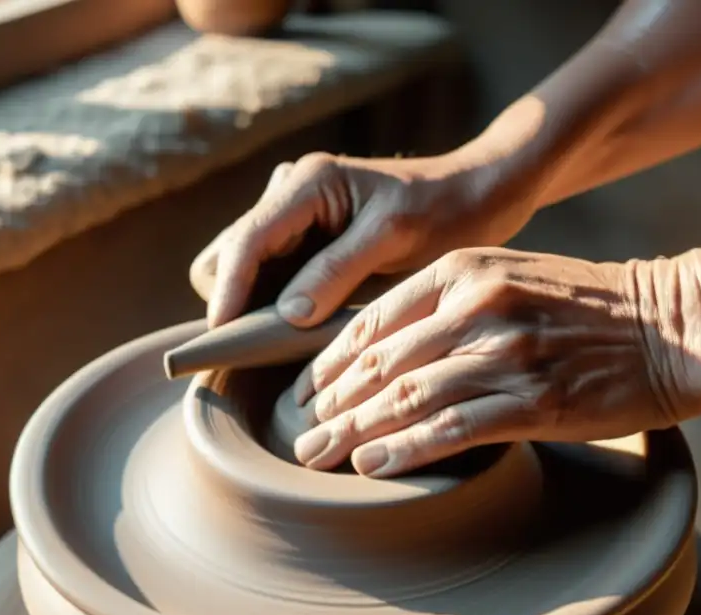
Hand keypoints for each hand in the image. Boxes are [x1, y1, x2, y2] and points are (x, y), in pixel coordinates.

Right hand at [195, 150, 538, 327]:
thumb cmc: (443, 210)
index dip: (229, 293)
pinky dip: (272, 305)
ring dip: (253, 305)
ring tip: (286, 341)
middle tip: (268, 343)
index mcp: (306, 184)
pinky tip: (303, 329)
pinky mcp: (304, 243)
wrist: (476, 196)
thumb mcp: (394, 237)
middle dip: (235, 299)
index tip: (224, 340)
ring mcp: (293, 219)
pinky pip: (267, 278)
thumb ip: (337, 270)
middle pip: (226, 256)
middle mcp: (288, 196)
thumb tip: (286, 314)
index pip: (245, 242)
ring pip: (240, 270)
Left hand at [291, 247, 700, 476]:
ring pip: (405, 397)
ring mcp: (505, 353)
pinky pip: (451, 429)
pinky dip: (405, 450)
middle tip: (299, 437)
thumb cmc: (589, 307)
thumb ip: (448, 302)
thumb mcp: (511, 277)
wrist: (677, 324)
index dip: (328, 362)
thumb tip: (384, 350)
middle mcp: (477, 306)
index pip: (372, 321)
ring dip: (353, 433)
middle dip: (330, 405)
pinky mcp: (534, 400)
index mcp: (463, 271)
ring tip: (318, 457)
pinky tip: (371, 466)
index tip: (306, 394)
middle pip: (378, 363)